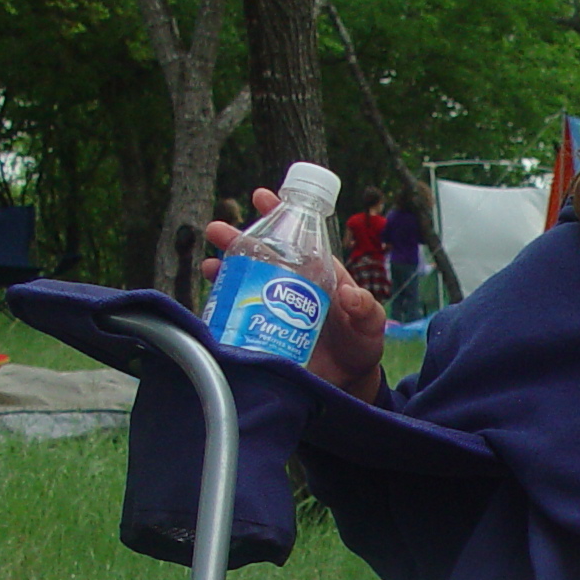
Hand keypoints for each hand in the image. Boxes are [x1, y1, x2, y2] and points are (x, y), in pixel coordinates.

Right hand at [204, 189, 387, 400]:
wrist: (346, 382)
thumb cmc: (361, 345)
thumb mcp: (370, 325)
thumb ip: (365, 309)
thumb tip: (349, 294)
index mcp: (318, 273)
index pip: (297, 238)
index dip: (280, 215)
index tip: (261, 197)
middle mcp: (292, 284)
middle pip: (262, 255)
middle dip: (238, 240)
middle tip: (217, 230)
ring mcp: (274, 306)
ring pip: (245, 280)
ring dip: (225, 270)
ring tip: (209, 266)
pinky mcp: (263, 330)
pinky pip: (239, 312)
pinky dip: (223, 305)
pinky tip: (212, 301)